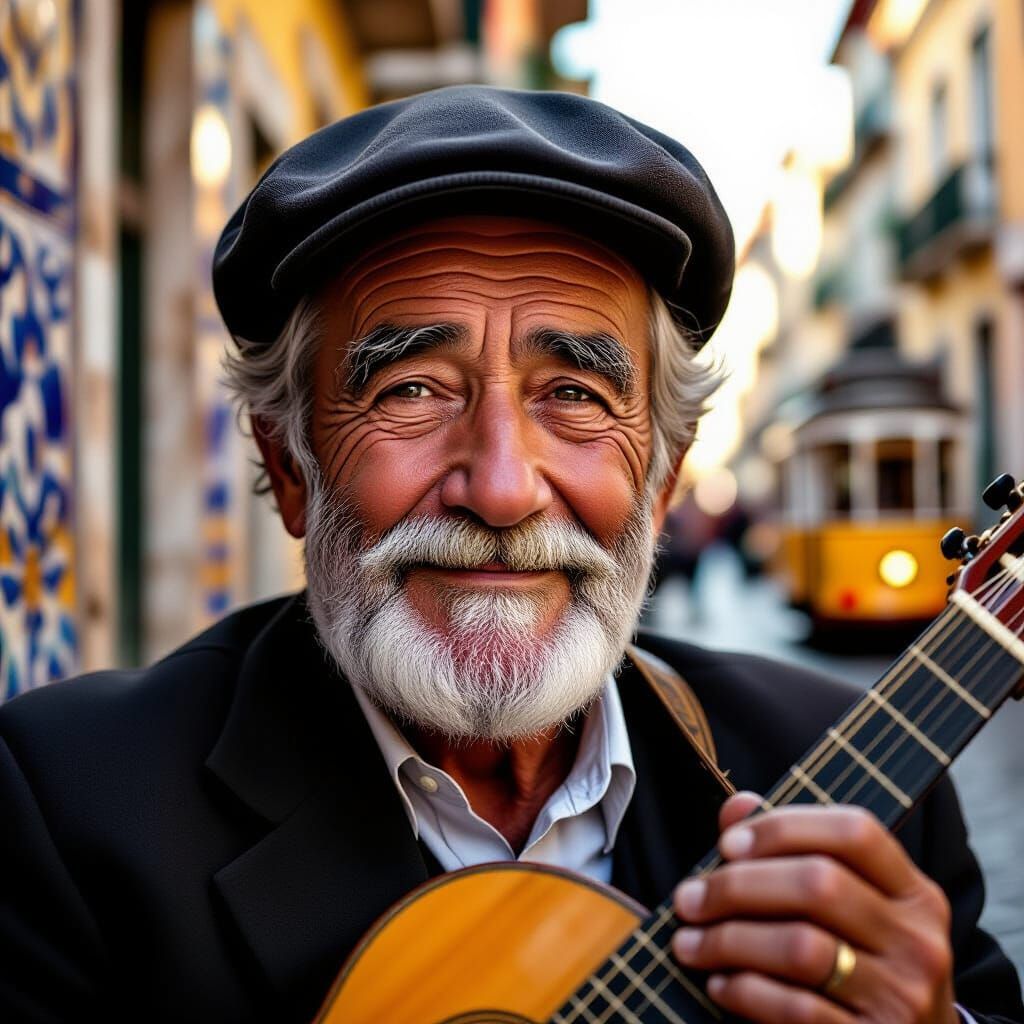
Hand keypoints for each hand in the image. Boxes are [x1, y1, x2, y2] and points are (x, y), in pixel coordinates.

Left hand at [671, 792, 958, 1023]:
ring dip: (729, 940)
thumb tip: (739, 807)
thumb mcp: (848, 908)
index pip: (854, 832)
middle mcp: (917, 941)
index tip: (727, 845)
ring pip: (802, 947)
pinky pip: (797, 1008)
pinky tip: (720, 985)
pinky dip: (746, 991)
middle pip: (819, 884)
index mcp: (913, 893)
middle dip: (738, 886)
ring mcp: (902, 996)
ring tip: (690, 944)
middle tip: (689, 899)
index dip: (782, 828)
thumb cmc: (860, 966)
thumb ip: (793, 850)